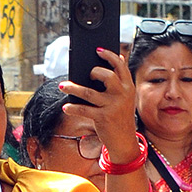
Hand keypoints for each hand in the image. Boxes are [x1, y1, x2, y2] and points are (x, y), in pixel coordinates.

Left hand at [58, 47, 139, 164]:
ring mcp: (112, 106)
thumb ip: (121, 80)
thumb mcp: (126, 97)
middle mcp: (122, 95)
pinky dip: (73, 108)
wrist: (124, 141)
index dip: (109, 56)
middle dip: (94, 72)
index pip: (120, 66)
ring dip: (73, 88)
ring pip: (88, 93)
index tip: (98, 50)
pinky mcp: (103, 118)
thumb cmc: (120, 115)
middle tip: (87, 75)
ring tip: (63, 86)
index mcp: (128, 87)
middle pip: (107, 76)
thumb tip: (119, 58)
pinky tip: (66, 107)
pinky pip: (84, 110)